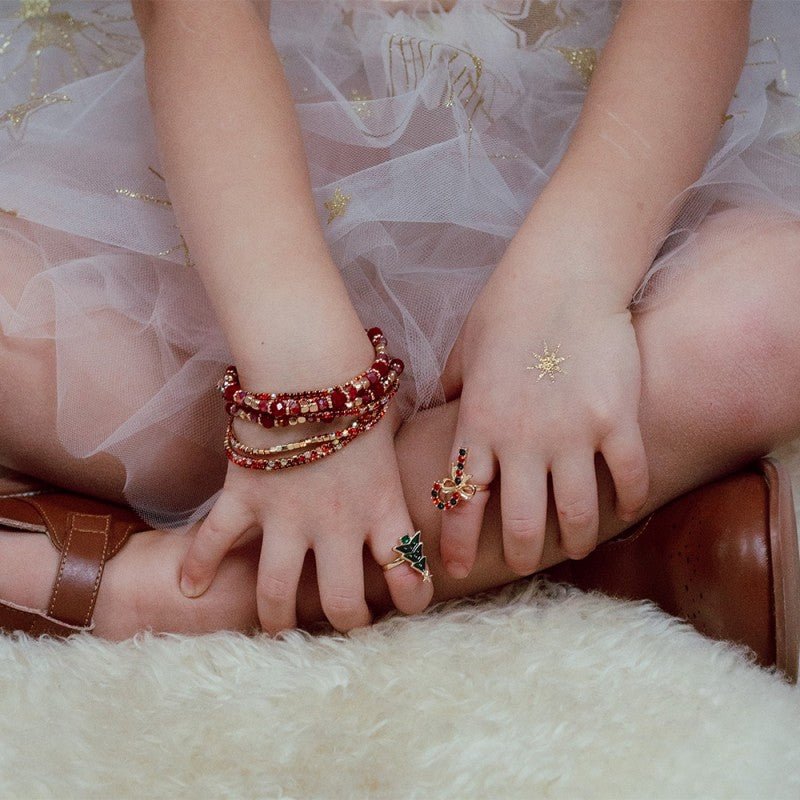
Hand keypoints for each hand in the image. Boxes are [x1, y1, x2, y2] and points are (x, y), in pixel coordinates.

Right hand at [179, 370, 433, 635]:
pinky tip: (193, 588)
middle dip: (347, 621)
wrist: (309, 360)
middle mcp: (338, 522)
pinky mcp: (244, 496)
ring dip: (277, 617)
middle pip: (343, 602)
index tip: (410, 602)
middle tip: (344, 619)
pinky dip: (200, 567)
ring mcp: (287, 515)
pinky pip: (215, 542)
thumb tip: (414, 451)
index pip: (408, 570)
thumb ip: (397, 457)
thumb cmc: (356, 386)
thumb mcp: (392, 429)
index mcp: (382, 504)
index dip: (413, 596)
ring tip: (277, 626)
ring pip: (277, 591)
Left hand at [438, 235, 648, 577]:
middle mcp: (521, 439)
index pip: (461, 501)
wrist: (565, 272)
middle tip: (518, 563)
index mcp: (478, 424)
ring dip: (575, 540)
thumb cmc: (509, 306)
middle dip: (516, 554)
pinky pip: (627, 478)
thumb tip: (441, 411)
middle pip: (519, 522)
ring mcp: (572, 432)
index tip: (455, 569)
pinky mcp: (616, 419)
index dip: (456, 542)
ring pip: (576, 513)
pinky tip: (626, 509)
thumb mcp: (466, 351)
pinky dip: (628, 501)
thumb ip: (454, 391)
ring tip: (576, 546)